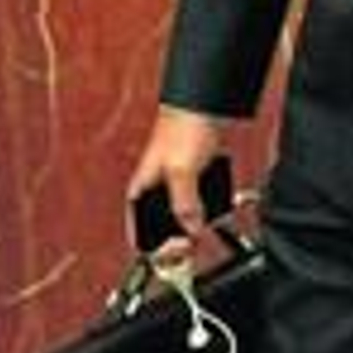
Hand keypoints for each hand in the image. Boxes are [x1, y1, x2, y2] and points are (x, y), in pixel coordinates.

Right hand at [126, 105, 227, 257]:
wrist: (203, 102)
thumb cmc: (183, 128)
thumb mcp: (182, 172)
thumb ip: (185, 205)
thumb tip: (192, 230)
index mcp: (140, 194)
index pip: (139, 236)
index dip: (156, 250)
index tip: (178, 249)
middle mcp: (153, 193)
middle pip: (160, 230)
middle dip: (176, 239)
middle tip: (193, 242)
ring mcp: (173, 185)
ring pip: (179, 218)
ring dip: (192, 225)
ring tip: (203, 228)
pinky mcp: (192, 178)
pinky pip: (195, 203)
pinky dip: (204, 209)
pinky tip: (213, 209)